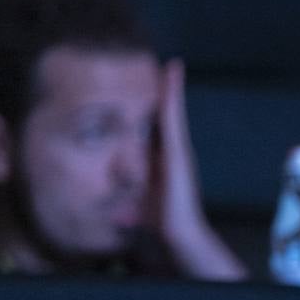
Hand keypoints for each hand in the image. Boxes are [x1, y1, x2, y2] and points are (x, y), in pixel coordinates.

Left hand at [151, 59, 244, 280]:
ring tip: (171, 66)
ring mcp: (179, 150)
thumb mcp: (139, 209)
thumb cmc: (161, 223)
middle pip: (168, 117)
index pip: (158, 131)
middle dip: (169, 92)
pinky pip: (173, 117)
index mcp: (165, 163)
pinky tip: (171, 77)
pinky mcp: (179, 151)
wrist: (180, 233)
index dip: (158, 110)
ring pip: (172, 113)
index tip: (158, 89)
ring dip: (172, 89)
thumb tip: (118, 218)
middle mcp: (175, 153)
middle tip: (168, 67)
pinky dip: (173, 96)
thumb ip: (131, 209)